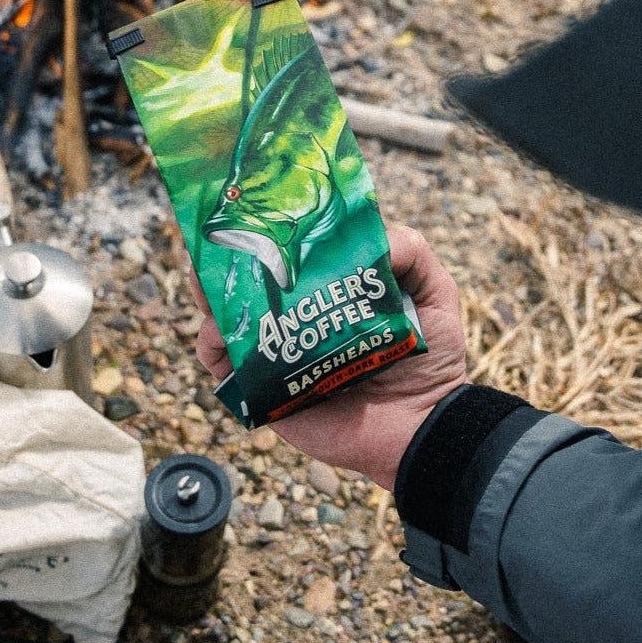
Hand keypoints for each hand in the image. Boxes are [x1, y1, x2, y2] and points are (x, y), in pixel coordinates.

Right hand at [194, 226, 467, 489]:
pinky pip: (226, 370)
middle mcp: (299, 321)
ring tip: (206, 286)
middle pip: (249, 285)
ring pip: (229, 322)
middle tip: (214, 247)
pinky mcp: (267, 393)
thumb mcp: (434, 292)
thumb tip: (368, 236)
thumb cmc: (431, 361)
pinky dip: (212, 348)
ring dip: (210, 299)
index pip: (290, 257)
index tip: (248, 215)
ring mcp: (280, 356)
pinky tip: (217, 334)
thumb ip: (411, 252)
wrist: (424, 428)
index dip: (265, 235)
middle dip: (224, 263)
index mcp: (330, 293)